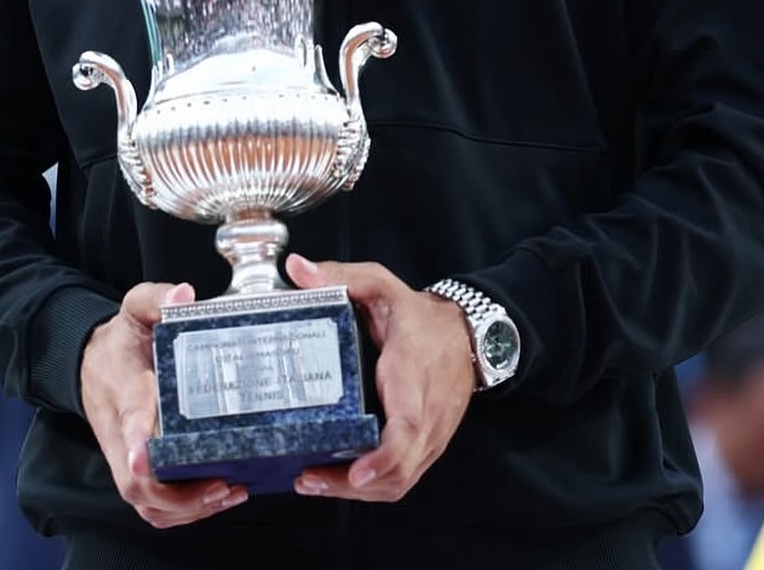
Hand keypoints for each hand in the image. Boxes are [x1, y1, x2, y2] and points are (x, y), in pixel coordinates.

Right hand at [79, 280, 248, 528]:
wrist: (90, 362)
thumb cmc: (122, 339)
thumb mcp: (135, 308)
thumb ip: (156, 297)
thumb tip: (184, 294)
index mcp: (125, 391)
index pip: (129, 421)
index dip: (137, 443)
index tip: (144, 456)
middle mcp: (122, 433)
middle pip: (137, 483)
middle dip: (179, 495)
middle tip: (223, 483)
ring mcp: (127, 456)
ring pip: (146, 503)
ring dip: (187, 509)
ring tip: (229, 494)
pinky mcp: (135, 469)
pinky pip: (153, 506)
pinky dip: (182, 512)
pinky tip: (217, 498)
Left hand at [285, 253, 474, 502]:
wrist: (466, 333)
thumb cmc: (418, 315)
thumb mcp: (381, 284)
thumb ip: (340, 276)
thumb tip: (297, 269)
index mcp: (411, 372)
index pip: (407, 424)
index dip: (383, 455)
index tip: (356, 470)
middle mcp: (426, 412)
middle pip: (399, 468)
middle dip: (353, 484)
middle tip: (308, 478)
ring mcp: (430, 434)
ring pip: (401, 481)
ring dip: (358, 492)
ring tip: (314, 483)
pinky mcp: (428, 445)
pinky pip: (404, 478)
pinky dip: (372, 488)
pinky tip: (339, 482)